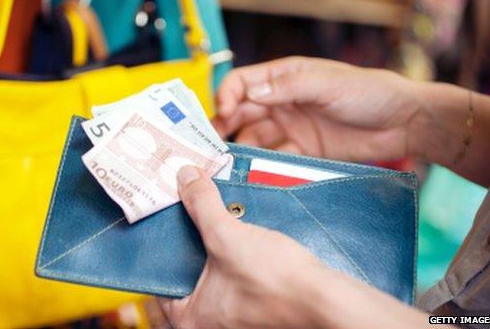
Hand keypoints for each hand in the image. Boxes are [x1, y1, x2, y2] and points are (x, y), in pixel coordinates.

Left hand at [158, 166, 331, 328]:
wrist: (327, 302)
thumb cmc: (274, 282)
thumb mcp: (227, 235)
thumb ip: (201, 205)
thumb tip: (185, 176)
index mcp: (190, 320)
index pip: (163, 281)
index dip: (165, 248)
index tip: (169, 222)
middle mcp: (210, 327)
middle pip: (191, 275)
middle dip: (196, 243)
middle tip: (194, 213)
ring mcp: (237, 323)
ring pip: (218, 277)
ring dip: (220, 248)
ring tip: (219, 218)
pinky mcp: (261, 314)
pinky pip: (240, 281)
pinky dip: (239, 258)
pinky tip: (245, 235)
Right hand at [213, 57, 422, 161]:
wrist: (402, 124)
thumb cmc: (368, 93)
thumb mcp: (327, 84)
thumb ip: (289, 86)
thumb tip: (250, 93)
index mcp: (284, 78)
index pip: (242, 83)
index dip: (227, 96)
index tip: (223, 113)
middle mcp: (282, 102)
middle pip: (241, 112)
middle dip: (223, 125)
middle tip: (210, 144)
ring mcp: (291, 128)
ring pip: (253, 137)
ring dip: (238, 147)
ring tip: (226, 161)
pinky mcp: (302, 152)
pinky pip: (273, 159)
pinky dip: (260, 165)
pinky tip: (250, 173)